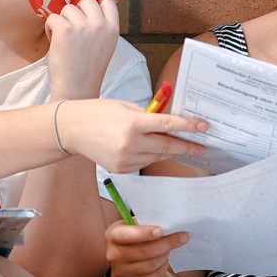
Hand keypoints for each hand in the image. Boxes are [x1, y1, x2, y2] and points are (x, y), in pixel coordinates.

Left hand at [45, 0, 118, 99]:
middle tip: (73, 30)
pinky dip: (50, 29)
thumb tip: (85, 5)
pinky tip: (55, 43)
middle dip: (77, 12)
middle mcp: (100, 25)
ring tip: (64, 40)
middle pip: (86, 1)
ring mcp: (83, 26)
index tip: (87, 17)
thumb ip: (100, 26)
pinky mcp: (65, 29)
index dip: (94, 6)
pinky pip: (52, 17)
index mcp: (113, 29)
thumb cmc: (87, 70)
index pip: (107, 1)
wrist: (76, 90)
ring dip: (62, 21)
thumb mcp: (104, 45)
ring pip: (67, 8)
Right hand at [56, 99, 207, 172]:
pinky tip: (152, 149)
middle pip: (167, 146)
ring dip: (169, 151)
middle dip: (187, 146)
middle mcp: (130, 143)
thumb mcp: (126, 106)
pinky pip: (144, 163)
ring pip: (157, 156)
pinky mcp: (120, 169)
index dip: (189, 126)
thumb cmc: (98, 112)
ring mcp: (125, 159)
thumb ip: (148, 115)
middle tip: (202, 147)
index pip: (168, 125)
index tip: (204, 127)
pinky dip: (151, 156)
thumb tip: (170, 123)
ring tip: (180, 146)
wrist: (71, 129)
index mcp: (133, 123)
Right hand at [106, 221, 188, 276]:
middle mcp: (113, 255)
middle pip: (144, 251)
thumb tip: (169, 223)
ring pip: (151, 265)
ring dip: (165, 255)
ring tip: (169, 248)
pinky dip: (163, 268)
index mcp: (113, 235)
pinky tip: (164, 261)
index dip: (145, 233)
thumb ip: (146, 223)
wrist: (126, 260)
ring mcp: (121, 272)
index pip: (127, 235)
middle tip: (182, 237)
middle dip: (166, 244)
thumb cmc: (134, 237)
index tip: (162, 230)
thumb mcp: (134, 226)